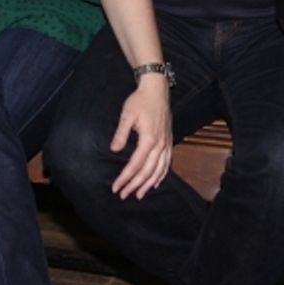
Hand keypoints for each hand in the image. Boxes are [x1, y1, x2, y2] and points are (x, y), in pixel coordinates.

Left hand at [109, 76, 171, 199]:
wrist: (157, 89)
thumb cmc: (140, 101)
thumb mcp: (127, 114)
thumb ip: (121, 133)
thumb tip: (114, 150)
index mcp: (149, 139)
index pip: (135, 164)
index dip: (125, 177)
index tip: (116, 187)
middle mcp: (160, 144)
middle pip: (147, 171)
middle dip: (135, 185)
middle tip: (123, 195)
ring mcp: (166, 143)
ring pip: (159, 170)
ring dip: (148, 184)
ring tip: (139, 195)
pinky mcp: (168, 141)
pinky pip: (167, 163)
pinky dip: (162, 175)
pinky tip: (155, 183)